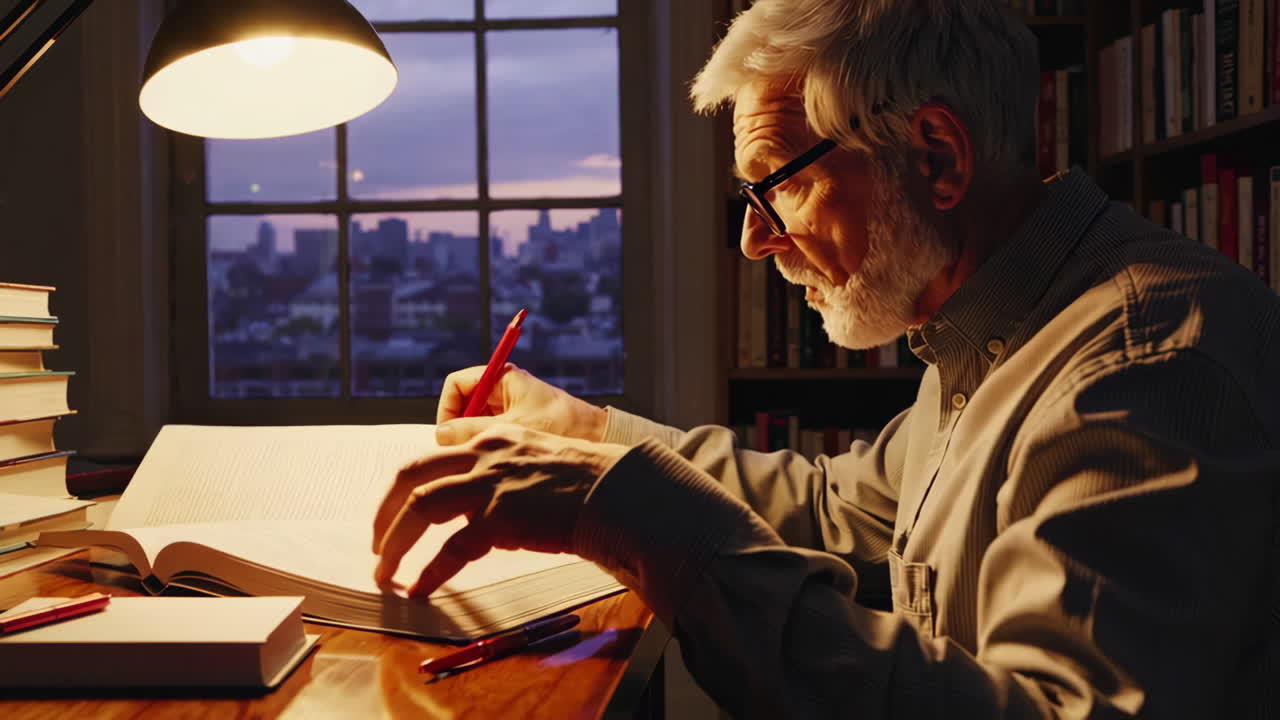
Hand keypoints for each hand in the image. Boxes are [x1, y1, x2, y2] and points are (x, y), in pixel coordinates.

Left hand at [372, 423, 628, 599]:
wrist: (614, 491)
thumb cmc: (582, 480)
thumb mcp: (535, 453)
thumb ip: (498, 465)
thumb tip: (467, 503)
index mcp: (490, 438)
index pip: (432, 453)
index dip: (408, 484)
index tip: (398, 510)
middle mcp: (484, 455)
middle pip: (410, 475)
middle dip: (383, 512)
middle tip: (375, 543)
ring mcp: (490, 486)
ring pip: (420, 507)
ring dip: (393, 543)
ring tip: (384, 572)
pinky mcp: (501, 518)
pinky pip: (452, 550)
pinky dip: (430, 572)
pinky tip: (420, 589)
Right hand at [435, 363, 607, 443]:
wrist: (594, 435)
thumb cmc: (558, 424)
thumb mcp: (511, 428)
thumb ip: (473, 430)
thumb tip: (440, 434)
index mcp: (502, 377)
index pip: (457, 384)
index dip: (447, 407)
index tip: (447, 432)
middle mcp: (502, 389)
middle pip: (463, 405)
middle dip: (458, 427)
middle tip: (459, 451)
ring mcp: (508, 407)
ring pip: (474, 421)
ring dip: (471, 439)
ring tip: (478, 459)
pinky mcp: (516, 423)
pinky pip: (489, 432)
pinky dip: (484, 446)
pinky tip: (490, 462)